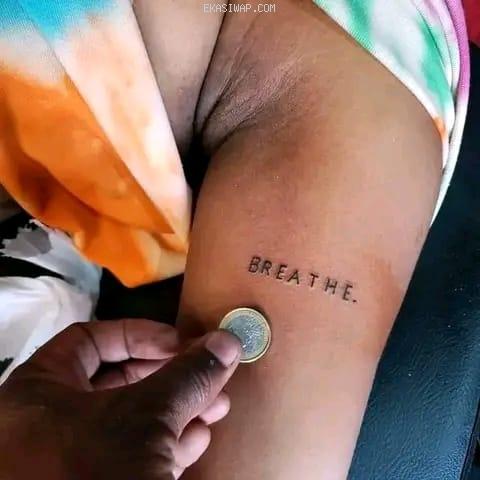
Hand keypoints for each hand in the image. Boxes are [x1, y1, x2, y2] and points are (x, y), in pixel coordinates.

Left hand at [0, 319, 241, 478]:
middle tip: (208, 372)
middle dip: (170, 375)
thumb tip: (227, 340)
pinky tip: (200, 437)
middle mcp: (46, 422)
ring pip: (129, 419)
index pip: (89, 339)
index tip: (180, 343)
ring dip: (178, 408)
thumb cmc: (95, 473)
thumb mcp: (147, 417)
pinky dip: (166, 442)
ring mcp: (67, 459)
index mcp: (38, 392)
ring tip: (218, 404)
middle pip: (116, 379)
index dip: (140, 334)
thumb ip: (187, 375)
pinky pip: (129, 454)